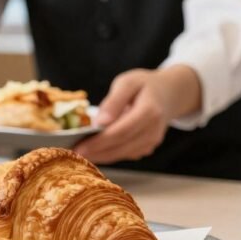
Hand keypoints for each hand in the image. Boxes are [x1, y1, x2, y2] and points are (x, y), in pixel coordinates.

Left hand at [74, 66, 200, 164]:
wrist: (169, 94)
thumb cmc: (144, 85)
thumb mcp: (127, 83)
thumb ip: (114, 101)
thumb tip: (99, 122)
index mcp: (150, 112)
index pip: (120, 132)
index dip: (98, 142)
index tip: (78, 148)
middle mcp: (153, 131)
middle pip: (120, 147)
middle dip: (95, 153)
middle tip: (70, 154)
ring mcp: (152, 142)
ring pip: (122, 154)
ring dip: (99, 156)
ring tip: (76, 154)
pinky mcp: (147, 148)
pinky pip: (125, 154)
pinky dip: (108, 154)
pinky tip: (92, 151)